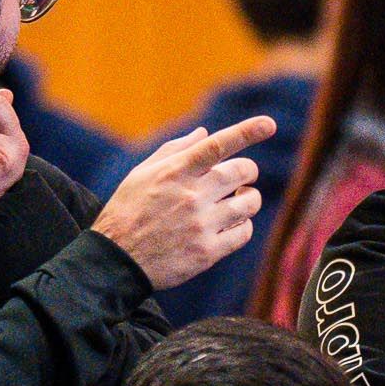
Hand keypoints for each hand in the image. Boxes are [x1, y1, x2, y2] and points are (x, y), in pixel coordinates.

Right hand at [90, 117, 274, 289]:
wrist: (115, 261)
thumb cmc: (126, 211)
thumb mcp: (141, 174)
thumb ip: (174, 150)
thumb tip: (205, 133)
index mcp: (174, 171)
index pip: (217, 145)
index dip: (247, 131)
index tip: (269, 124)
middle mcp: (191, 195)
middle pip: (243, 171)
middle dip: (247, 172)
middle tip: (240, 179)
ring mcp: (201, 225)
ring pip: (250, 202)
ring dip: (248, 199)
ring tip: (236, 202)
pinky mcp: (208, 252)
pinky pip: (244, 232)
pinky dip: (243, 226)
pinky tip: (230, 225)